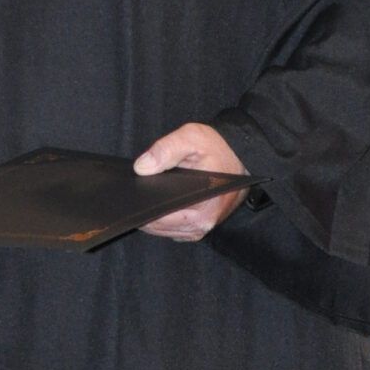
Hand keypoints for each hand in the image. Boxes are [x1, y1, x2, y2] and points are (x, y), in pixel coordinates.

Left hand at [132, 122, 247, 241]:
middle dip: (143, 214)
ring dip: (151, 219)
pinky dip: (162, 220)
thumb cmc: (218, 147)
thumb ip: (165, 150)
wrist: (241, 155)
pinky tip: (154, 205)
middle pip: (160, 228)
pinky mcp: (200, 226)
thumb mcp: (191, 139)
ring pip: (165, 231)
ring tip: (139, 200)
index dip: (142, 209)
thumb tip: (142, 167)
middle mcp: (203, 225)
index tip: (128, 199)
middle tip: (129, 197)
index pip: (161, 219)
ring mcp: (202, 228)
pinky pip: (174, 229)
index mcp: (203, 209)